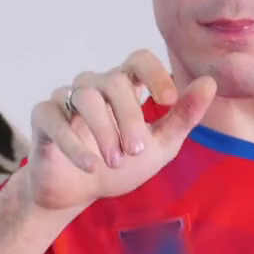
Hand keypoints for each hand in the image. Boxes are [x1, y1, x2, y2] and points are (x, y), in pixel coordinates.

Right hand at [19, 49, 215, 213]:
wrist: (78, 193)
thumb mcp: (160, 146)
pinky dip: (72, 142)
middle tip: (137, 150)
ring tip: (115, 161)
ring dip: (103, 130)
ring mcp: (65, 99)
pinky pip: (53, 117)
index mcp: (124, 88)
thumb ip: (183, 117)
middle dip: (129, 116)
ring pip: (84, 95)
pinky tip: (89, 165)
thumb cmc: (121, 164)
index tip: (168, 102)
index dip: (154, 73)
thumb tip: (210, 82)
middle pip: (113, 81)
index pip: (138, 59)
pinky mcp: (43, 118)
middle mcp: (94, 86)